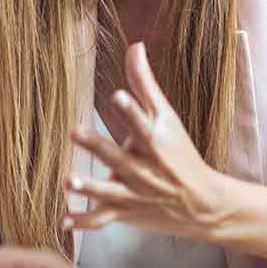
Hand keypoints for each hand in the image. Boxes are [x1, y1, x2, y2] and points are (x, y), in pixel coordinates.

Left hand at [62, 43, 228, 239]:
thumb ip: (145, 84)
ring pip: (109, 192)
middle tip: (76, 131)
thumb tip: (134, 45)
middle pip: (119, 157)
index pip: (143, 124)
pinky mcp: (127, 213)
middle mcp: (145, 170)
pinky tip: (63, 220)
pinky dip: (84, 222)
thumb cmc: (181, 154)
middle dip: (98, 146)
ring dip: (89, 188)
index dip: (131, 110)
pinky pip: (103, 220)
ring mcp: (135, 194)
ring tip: (69, 180)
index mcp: (156, 144)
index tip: (118, 95)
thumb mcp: (168, 119)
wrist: (203, 204)